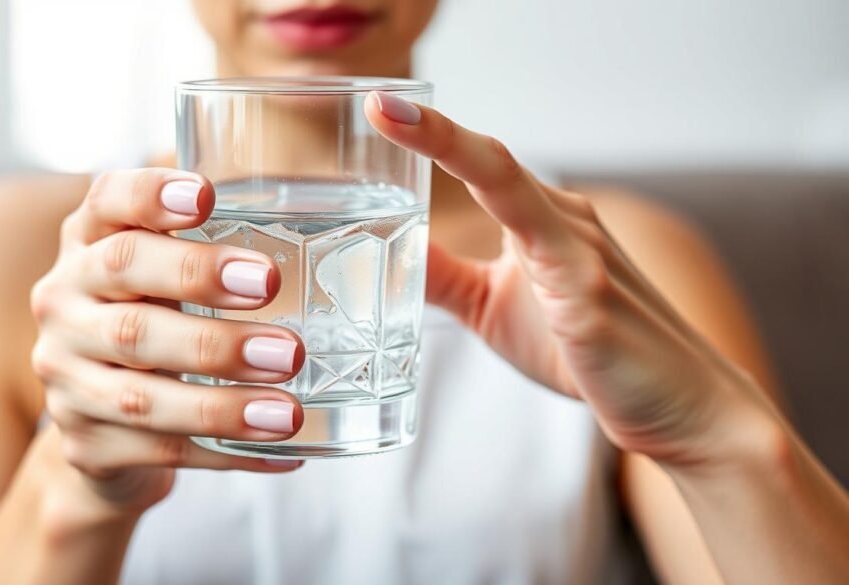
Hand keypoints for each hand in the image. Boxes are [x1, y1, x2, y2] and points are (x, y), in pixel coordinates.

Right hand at [30, 169, 305, 515]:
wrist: (105, 429)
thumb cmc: (157, 324)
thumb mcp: (169, 277)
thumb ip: (217, 244)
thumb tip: (329, 232)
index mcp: (89, 245)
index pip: (107, 201)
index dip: (150, 194)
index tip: (206, 195)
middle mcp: (65, 303)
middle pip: (124, 279)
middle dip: (199, 280)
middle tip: (269, 287)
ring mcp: (67, 378)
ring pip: (141, 387)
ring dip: (221, 399)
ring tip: (287, 407)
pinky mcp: (86, 445)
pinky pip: (163, 452)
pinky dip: (227, 452)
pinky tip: (281, 450)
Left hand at [365, 92, 774, 466]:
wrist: (680, 406)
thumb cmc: (589, 355)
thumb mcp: (493, 309)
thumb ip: (446, 277)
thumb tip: (393, 249)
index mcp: (540, 222)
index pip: (479, 165)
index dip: (429, 134)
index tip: (378, 109)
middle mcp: (563, 220)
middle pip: (491, 160)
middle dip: (431, 129)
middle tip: (376, 104)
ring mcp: (579, 247)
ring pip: (508, 180)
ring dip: (452, 147)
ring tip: (395, 120)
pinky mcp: (588, 286)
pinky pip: (535, 233)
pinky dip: (497, 201)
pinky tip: (462, 183)